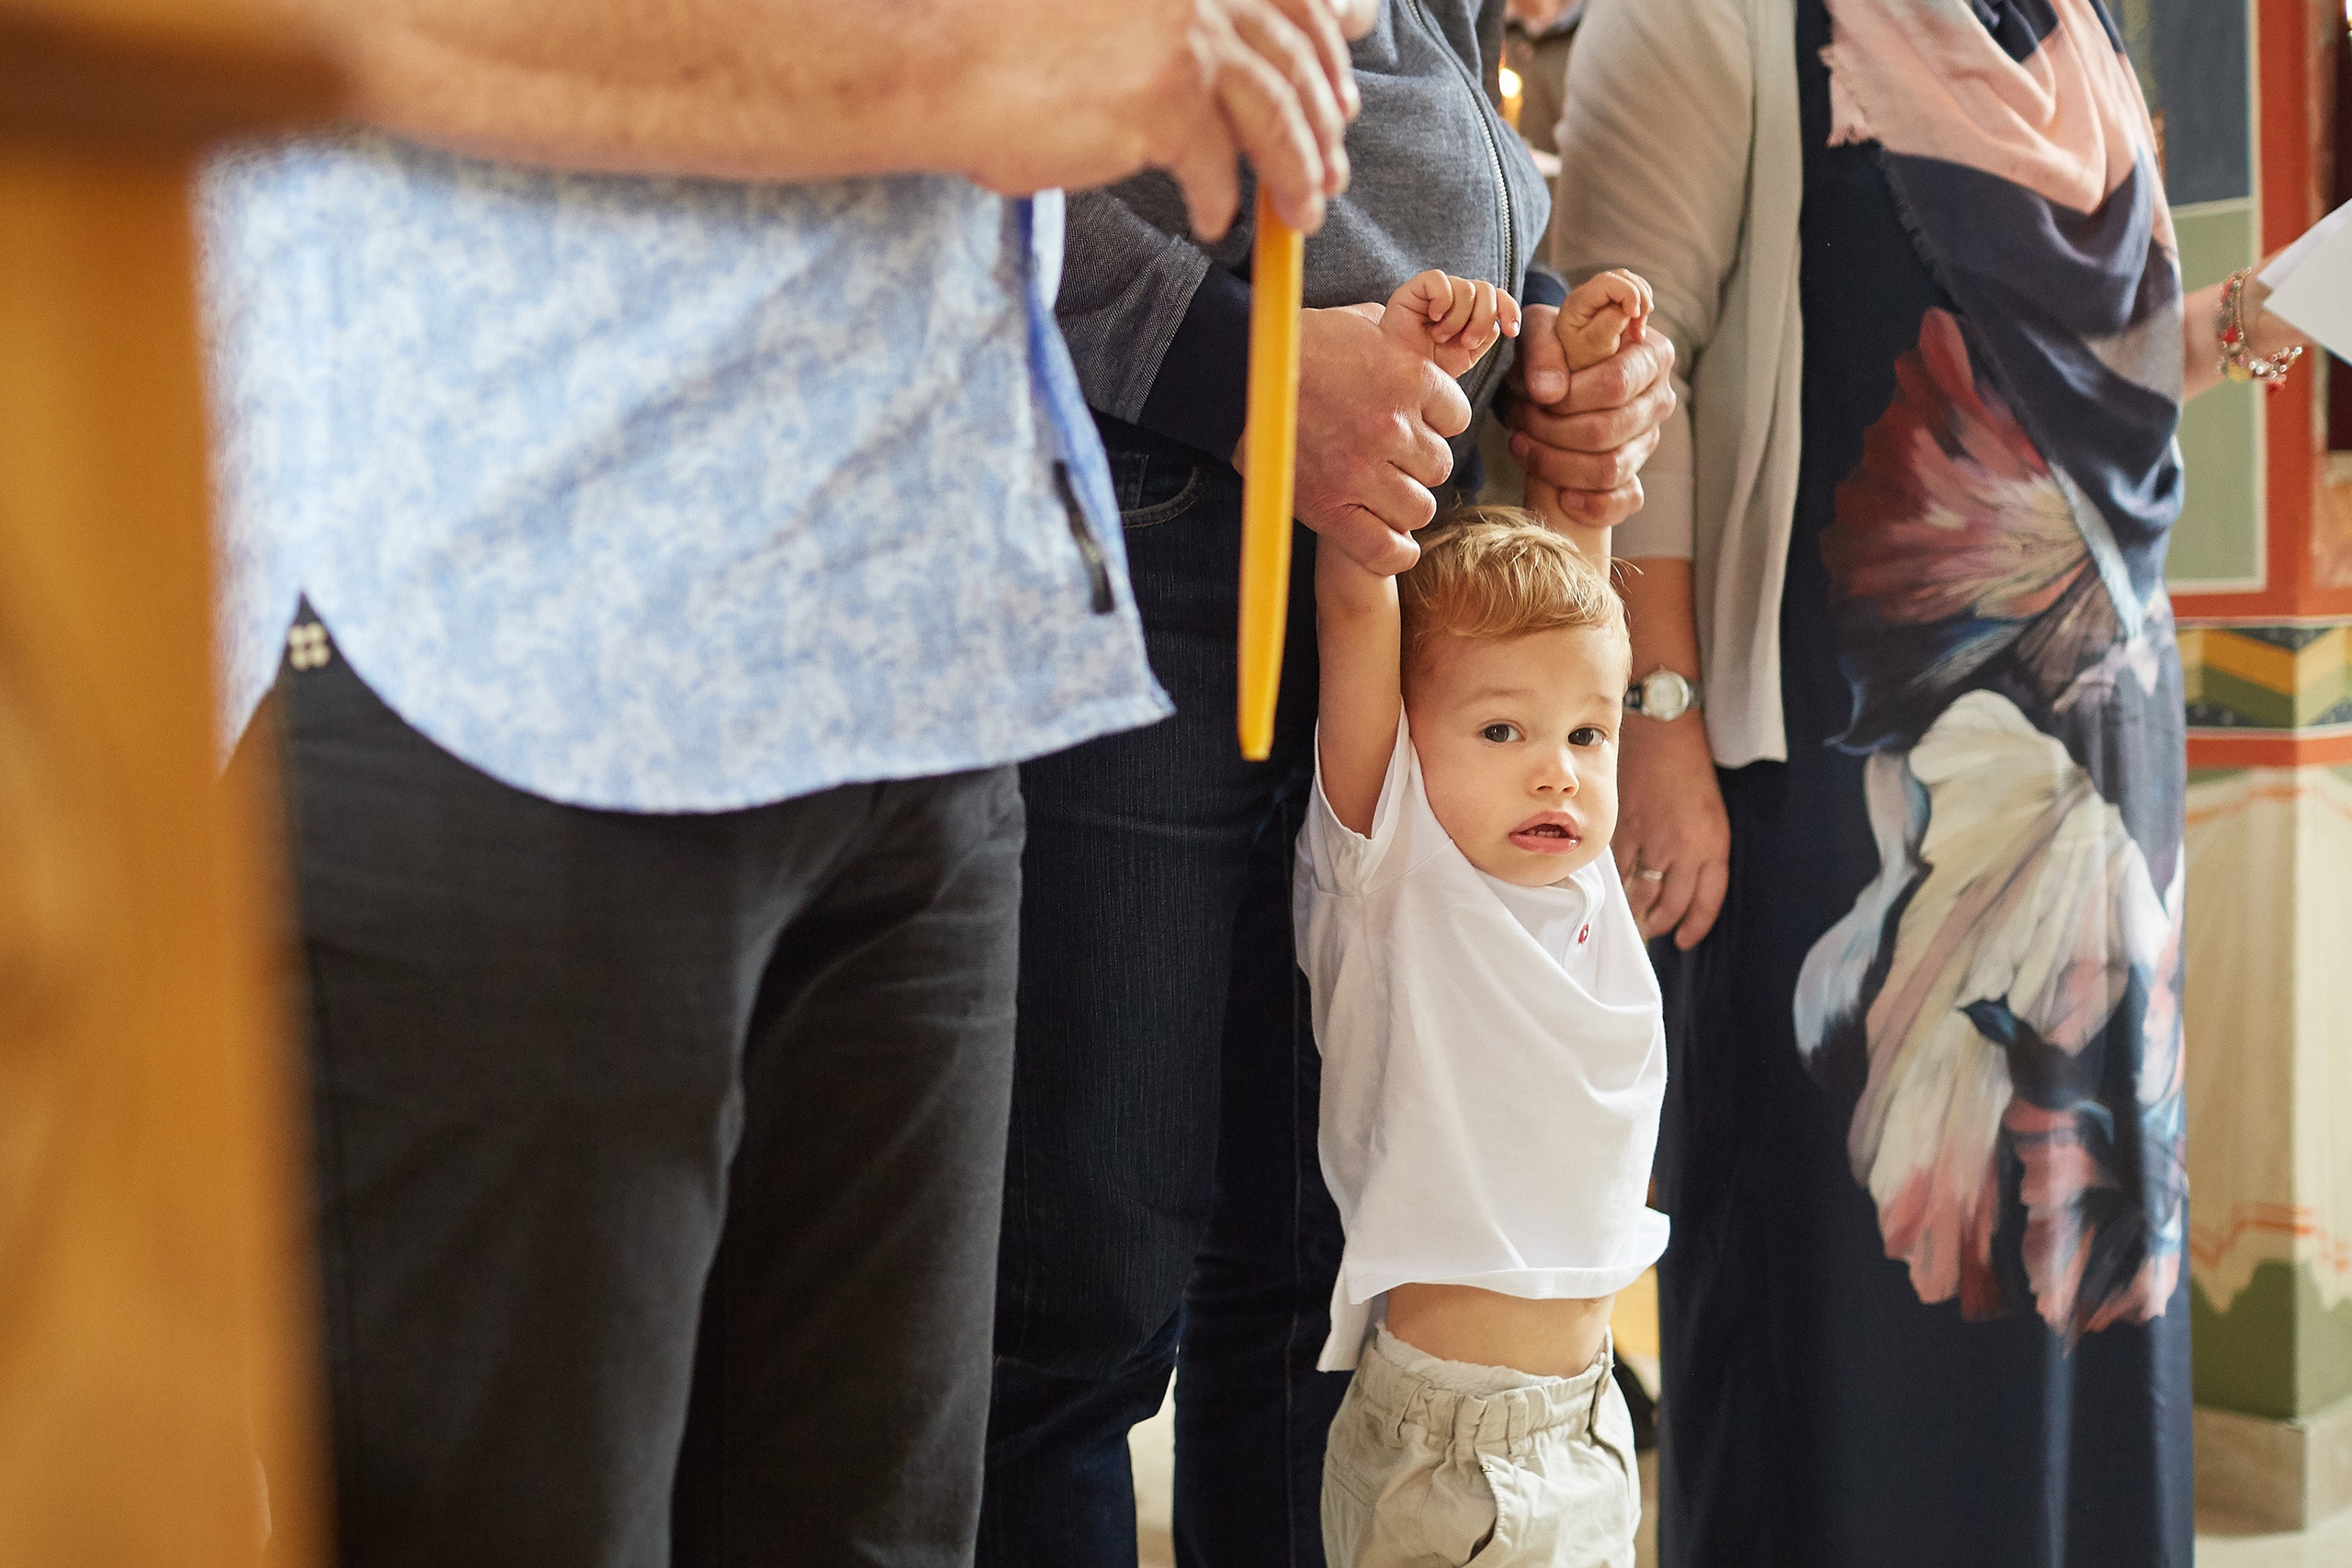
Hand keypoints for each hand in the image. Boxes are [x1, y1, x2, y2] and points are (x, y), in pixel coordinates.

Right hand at [956, 0, 1373, 239]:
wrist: (941, 64)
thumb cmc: (1004, 38)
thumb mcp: (1105, 2)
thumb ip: (1174, 16)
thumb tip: (1235, 61)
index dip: (1327, 39)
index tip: (1342, 82)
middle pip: (1294, 57)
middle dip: (1323, 120)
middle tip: (1331, 168)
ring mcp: (1185, 36)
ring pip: (1277, 113)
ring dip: (1298, 171)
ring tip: (1301, 213)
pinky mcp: (1165, 98)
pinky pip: (1219, 165)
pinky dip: (1223, 201)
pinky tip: (1211, 219)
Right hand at [1239, 304, 1475, 573]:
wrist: (1237, 370)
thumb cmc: (1299, 344)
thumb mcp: (1361, 323)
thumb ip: (1402, 337)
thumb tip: (1429, 336)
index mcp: (1408, 378)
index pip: (1456, 417)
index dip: (1436, 421)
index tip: (1414, 421)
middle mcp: (1392, 427)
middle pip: (1439, 465)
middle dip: (1418, 463)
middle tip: (1391, 457)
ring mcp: (1361, 471)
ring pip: (1419, 507)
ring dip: (1404, 502)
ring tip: (1381, 490)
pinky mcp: (1330, 507)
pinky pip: (1386, 548)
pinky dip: (1395, 551)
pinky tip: (1392, 541)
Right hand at [1383, 270, 1522, 378]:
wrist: (1401, 375)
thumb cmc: (1430, 366)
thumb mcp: (1466, 355)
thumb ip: (1485, 334)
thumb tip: (1495, 319)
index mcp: (1471, 310)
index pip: (1499, 297)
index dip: (1509, 309)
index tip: (1511, 331)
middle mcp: (1456, 296)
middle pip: (1487, 291)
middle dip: (1482, 320)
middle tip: (1466, 342)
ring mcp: (1437, 290)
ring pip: (1467, 288)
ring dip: (1458, 319)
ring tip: (1440, 337)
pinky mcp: (1416, 287)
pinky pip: (1440, 280)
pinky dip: (1442, 302)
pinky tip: (1433, 318)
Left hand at [1504, 315, 1675, 528]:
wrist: (1548, 379)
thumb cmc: (1551, 348)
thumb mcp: (1540, 329)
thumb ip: (1543, 349)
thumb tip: (1548, 392)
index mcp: (1651, 355)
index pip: (1617, 384)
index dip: (1571, 397)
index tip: (1535, 395)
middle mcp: (1659, 399)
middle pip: (1608, 430)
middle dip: (1552, 429)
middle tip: (1520, 418)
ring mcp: (1648, 441)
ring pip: (1608, 469)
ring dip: (1555, 463)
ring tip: (1522, 442)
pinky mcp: (1635, 477)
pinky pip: (1624, 502)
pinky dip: (1591, 506)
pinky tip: (1562, 497)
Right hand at [1612, 711, 1729, 947]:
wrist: (1662, 731)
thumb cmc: (1688, 771)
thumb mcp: (1711, 815)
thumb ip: (1700, 854)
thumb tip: (1677, 887)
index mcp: (1712, 845)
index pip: (1706, 901)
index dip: (1695, 927)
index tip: (1685, 941)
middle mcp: (1682, 848)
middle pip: (1669, 905)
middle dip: (1659, 925)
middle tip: (1651, 933)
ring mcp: (1649, 841)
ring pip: (1638, 893)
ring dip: (1633, 912)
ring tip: (1629, 919)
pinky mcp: (1620, 830)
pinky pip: (1615, 872)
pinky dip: (1612, 886)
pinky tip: (1610, 892)